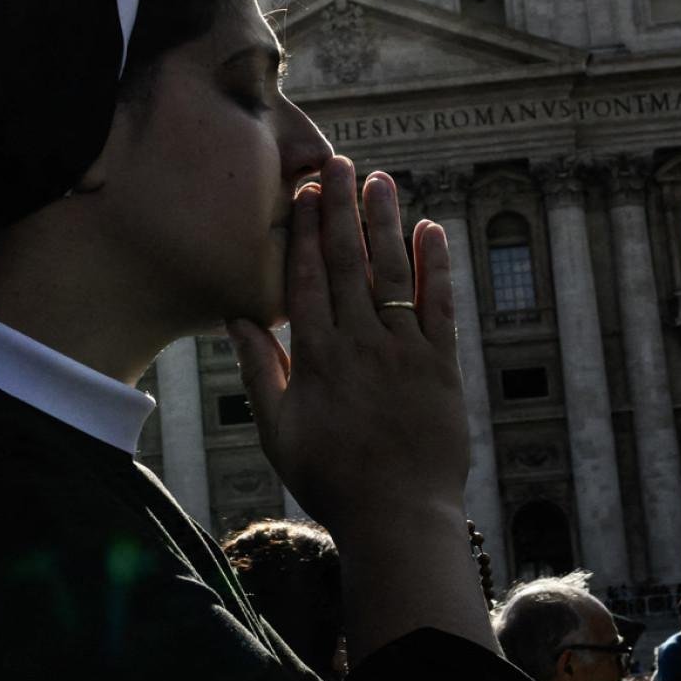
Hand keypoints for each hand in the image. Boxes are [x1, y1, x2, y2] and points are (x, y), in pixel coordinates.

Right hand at [225, 155, 467, 545]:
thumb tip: (237, 318)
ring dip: (385, 222)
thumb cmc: (332, 480)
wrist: (399, 517)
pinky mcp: (443, 365)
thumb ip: (260, 371)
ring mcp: (405, 351)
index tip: (303, 190)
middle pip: (348, 262)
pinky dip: (436, 265)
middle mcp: (360, 344)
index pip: (307, 279)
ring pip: (392, 272)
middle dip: (341, 208)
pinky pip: (440, 304)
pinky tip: (430, 229)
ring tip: (379, 179)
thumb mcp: (278, 431)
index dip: (304, 230)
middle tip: (337, 162)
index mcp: (317, 358)